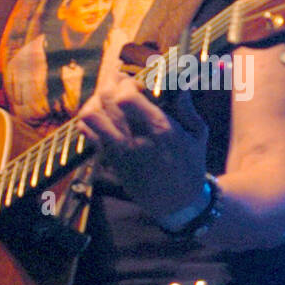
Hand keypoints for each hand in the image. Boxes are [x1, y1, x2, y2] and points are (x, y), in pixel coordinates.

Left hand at [74, 74, 208, 223]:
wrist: (176, 202)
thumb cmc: (190, 165)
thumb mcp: (198, 135)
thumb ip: (188, 107)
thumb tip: (182, 83)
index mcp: (160, 130)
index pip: (126, 98)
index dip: (127, 83)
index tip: (137, 83)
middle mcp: (134, 139)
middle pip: (105, 100)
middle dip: (111, 83)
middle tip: (120, 82)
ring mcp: (118, 150)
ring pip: (90, 115)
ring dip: (97, 99)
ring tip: (110, 96)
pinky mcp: (109, 159)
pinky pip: (86, 132)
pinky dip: (89, 118)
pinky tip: (104, 114)